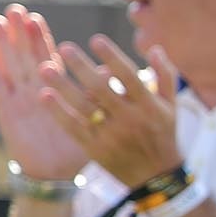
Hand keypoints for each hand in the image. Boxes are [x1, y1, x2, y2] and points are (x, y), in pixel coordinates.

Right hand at [0, 5, 87, 180]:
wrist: (56, 172)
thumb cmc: (76, 145)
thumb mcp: (90, 117)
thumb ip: (98, 93)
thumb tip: (113, 71)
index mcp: (56, 88)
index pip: (47, 57)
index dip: (40, 38)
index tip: (35, 17)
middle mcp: (36, 89)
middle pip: (26, 55)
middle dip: (20, 34)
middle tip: (14, 10)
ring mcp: (19, 98)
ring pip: (11, 66)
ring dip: (4, 44)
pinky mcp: (7, 111)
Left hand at [36, 33, 183, 188]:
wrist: (156, 177)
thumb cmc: (163, 134)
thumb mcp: (171, 106)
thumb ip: (165, 76)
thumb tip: (154, 48)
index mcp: (149, 106)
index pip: (129, 77)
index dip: (112, 58)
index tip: (96, 39)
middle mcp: (130, 119)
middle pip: (102, 90)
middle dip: (82, 68)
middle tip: (65, 48)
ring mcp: (112, 135)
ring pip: (84, 107)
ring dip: (63, 87)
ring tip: (45, 68)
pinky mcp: (96, 149)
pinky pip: (74, 128)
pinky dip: (59, 112)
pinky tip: (45, 96)